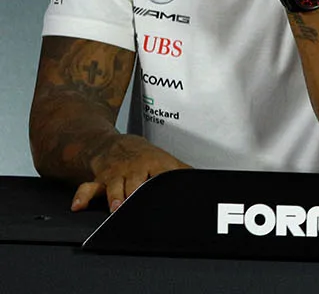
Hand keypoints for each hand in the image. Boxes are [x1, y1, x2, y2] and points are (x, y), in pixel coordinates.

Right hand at [72, 135, 188, 211]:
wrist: (116, 144)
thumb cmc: (145, 157)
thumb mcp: (168, 162)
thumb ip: (183, 174)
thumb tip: (205, 185)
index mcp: (156, 164)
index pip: (165, 174)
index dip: (168, 184)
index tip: (172, 195)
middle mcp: (135, 169)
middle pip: (137, 183)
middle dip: (137, 195)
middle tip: (139, 204)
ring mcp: (116, 175)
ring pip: (114, 187)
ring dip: (115, 197)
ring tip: (116, 208)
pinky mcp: (100, 180)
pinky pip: (87, 188)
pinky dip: (82, 197)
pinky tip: (78, 206)